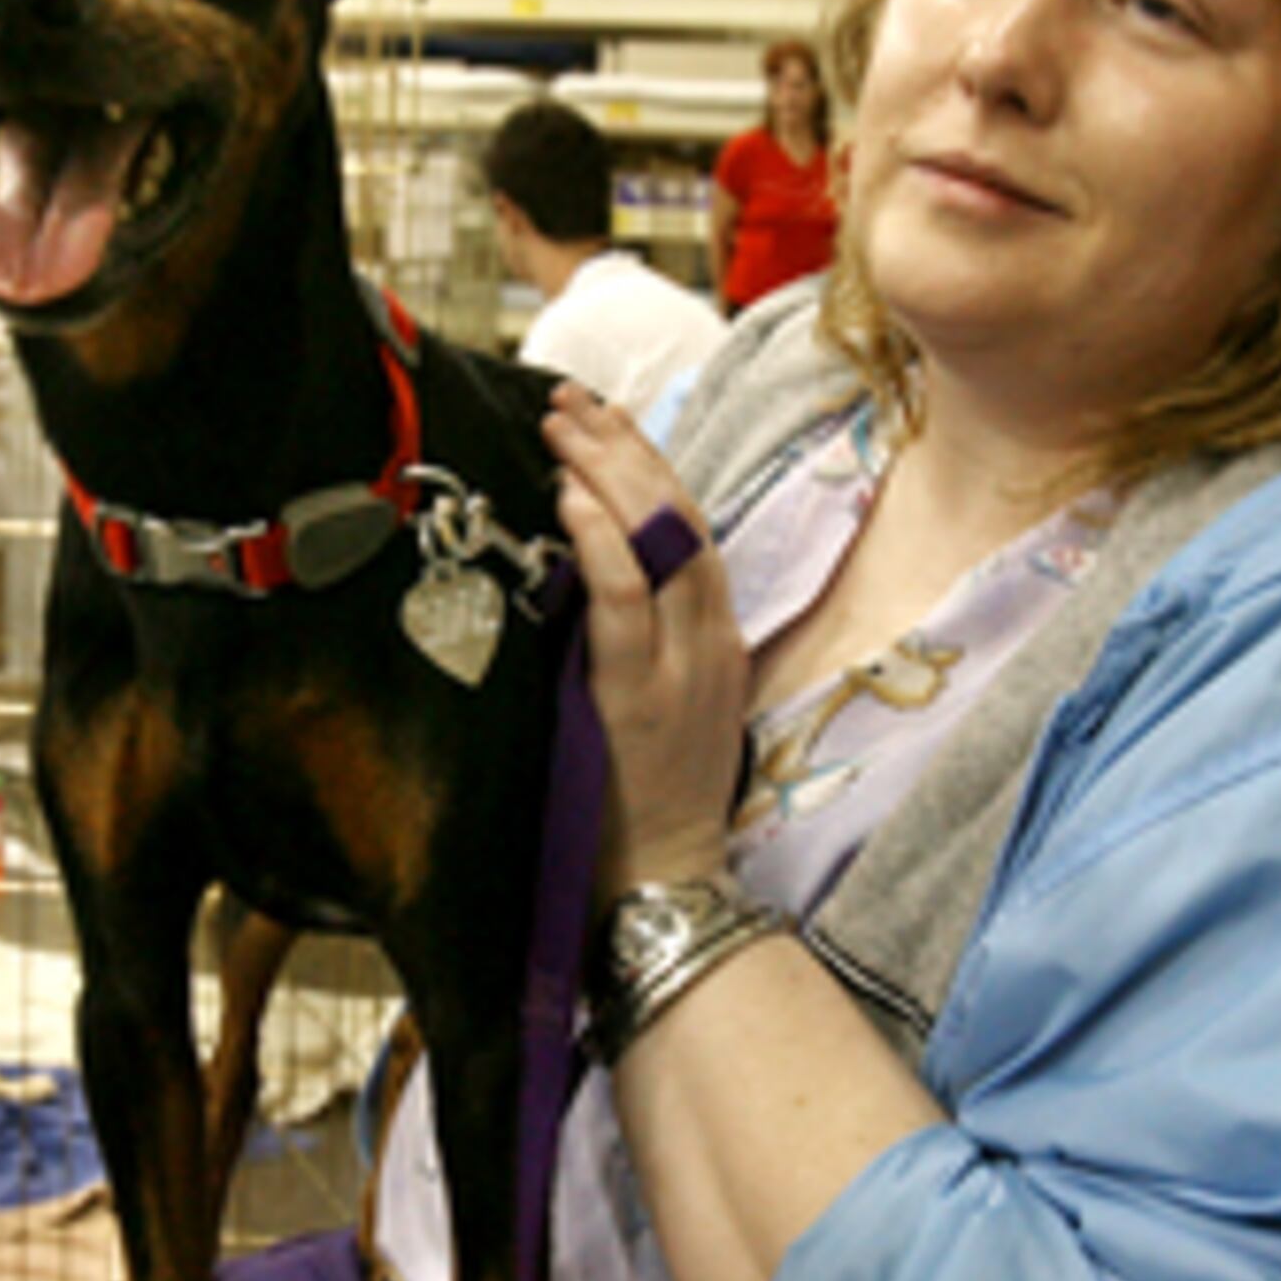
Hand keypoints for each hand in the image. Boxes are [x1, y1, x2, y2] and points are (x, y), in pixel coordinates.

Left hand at [546, 385, 743, 891]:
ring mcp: (683, 668)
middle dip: (626, 450)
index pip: (690, 528)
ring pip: (663, 546)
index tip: (604, 418)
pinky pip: (627, 603)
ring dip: (610, 477)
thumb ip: (640, 636)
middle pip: (682, 519)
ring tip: (564, 430)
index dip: (649, 465)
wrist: (665, 879)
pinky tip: (571, 501)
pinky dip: (602, 544)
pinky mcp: (643, 698)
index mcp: (716, 639)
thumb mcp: (660, 701)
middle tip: (573, 402)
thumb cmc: (644, 799)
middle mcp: (711, 642)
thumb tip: (584, 568)